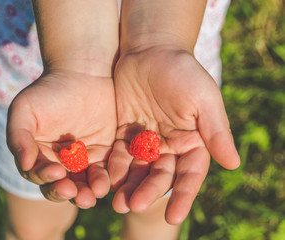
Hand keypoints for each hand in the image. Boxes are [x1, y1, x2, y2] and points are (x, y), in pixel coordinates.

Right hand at [7, 69, 116, 207]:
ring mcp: (83, 160)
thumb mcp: (25, 108)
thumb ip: (19, 136)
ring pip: (83, 184)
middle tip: (75, 193)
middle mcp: (59, 162)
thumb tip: (23, 164)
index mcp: (38, 154)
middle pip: (61, 186)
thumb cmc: (49, 90)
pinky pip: (104, 172)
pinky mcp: (104, 154)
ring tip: (92, 194)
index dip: (45, 177)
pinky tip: (106, 183)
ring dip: (87, 193)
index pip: (38, 174)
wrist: (83, 73)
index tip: (56, 172)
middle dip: (67, 192)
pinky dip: (105, 180)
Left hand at [108, 46, 239, 223]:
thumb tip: (234, 164)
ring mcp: (144, 141)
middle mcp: (169, 146)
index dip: (183, 195)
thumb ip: (215, 131)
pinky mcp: (123, 134)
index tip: (173, 217)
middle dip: (148, 191)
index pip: (189, 174)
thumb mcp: (202, 98)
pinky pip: (118, 154)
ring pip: (137, 170)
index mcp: (192, 142)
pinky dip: (113, 167)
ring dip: (127, 186)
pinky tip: (104, 179)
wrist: (149, 50)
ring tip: (116, 202)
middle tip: (133, 206)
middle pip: (159, 175)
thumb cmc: (181, 71)